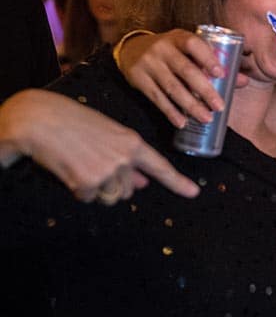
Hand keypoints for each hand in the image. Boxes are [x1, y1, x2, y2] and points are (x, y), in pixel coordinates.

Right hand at [0, 89, 199, 202]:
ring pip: (110, 197)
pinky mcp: (89, 182)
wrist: (40, 119)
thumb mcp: (106, 136)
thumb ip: (126, 159)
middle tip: (91, 163)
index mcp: (132, 143)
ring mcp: (108, 171)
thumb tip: (141, 183)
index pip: (160, 166)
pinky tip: (70, 168)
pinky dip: (78, 189)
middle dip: (112, 185)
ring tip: (80, 164)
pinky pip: (89, 197)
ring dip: (96, 189)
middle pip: (128, 190)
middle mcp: (125, 158)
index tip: (194, 192)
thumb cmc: (72, 123)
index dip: (178, 182)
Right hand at [118, 29, 248, 128]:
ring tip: (206, 118)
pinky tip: (182, 122)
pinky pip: (157, 98)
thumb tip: (243, 81)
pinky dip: (171, 112)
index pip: (193, 44)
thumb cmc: (171, 51)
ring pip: (172, 87)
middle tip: (219, 106)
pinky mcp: (138, 79)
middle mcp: (162, 49)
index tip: (221, 74)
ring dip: (190, 105)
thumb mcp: (187, 50)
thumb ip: (213, 63)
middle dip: (204, 90)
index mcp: (178, 37)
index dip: (208, 58)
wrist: (130, 49)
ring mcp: (149, 64)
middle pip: (185, 70)